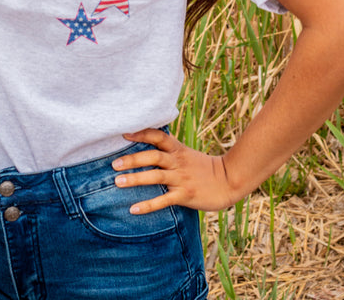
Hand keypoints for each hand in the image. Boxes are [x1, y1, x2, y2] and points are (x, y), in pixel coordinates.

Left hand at [112, 128, 236, 213]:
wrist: (229, 180)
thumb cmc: (205, 168)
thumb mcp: (187, 154)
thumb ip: (171, 151)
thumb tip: (149, 146)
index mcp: (178, 150)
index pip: (158, 137)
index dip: (141, 133)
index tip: (124, 133)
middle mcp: (178, 162)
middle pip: (153, 156)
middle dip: (133, 159)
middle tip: (114, 163)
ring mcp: (181, 178)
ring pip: (155, 176)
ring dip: (135, 179)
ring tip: (117, 182)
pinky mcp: (185, 194)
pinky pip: (164, 200)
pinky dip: (148, 205)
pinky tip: (134, 209)